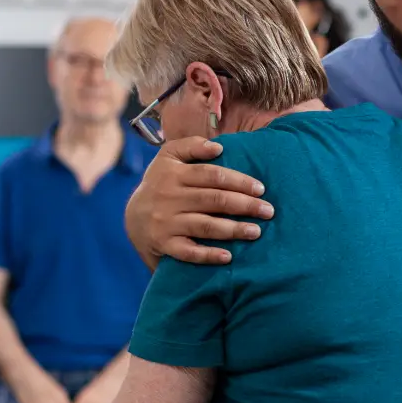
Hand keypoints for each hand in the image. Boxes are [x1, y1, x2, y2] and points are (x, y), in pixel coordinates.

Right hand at [126, 136, 274, 267]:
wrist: (133, 218)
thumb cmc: (161, 183)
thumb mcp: (169, 157)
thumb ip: (192, 146)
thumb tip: (218, 147)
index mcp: (173, 173)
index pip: (212, 175)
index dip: (239, 181)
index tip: (260, 189)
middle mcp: (168, 197)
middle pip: (213, 200)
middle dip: (245, 205)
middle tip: (268, 211)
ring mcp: (165, 222)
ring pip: (204, 225)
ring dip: (233, 229)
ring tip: (256, 231)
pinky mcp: (163, 244)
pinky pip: (188, 252)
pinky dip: (208, 255)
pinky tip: (228, 257)